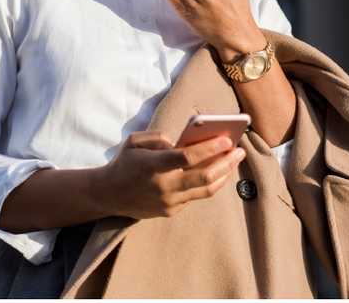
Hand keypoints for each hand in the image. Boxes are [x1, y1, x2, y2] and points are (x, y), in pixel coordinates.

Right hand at [97, 131, 245, 219]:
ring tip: (233, 162)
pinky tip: (217, 173)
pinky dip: (208, 183)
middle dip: (226, 163)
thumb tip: (182, 143)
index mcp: (153, 165)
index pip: (187, 157)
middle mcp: (163, 186)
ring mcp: (168, 202)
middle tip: (239, 151)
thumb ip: (158, 137)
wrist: (109, 194)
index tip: (227, 140)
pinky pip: (195, 196)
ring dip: (224, 175)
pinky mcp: (171, 211)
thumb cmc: (124, 162)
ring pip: (206, 190)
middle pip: (204, 177)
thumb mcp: (134, 141)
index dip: (210, 148)